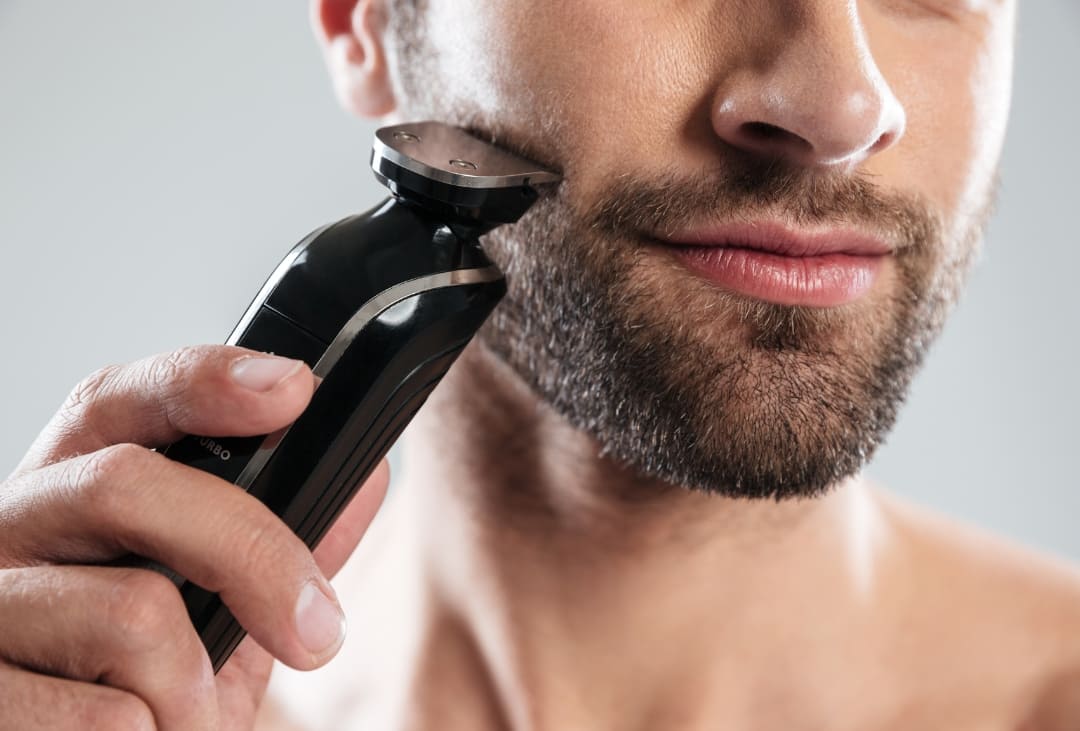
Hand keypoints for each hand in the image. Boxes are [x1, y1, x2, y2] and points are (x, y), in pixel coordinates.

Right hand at [0, 346, 389, 729]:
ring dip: (193, 690)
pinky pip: (104, 716)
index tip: (290, 387)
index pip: (122, 400)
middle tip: (316, 630)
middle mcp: (11, 527)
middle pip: (126, 485)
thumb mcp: (221, 612)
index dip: (204, 380)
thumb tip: (363, 480)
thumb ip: (281, 544)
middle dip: (250, 555)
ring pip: (130, 614)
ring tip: (181, 717)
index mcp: (74, 489)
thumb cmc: (145, 686)